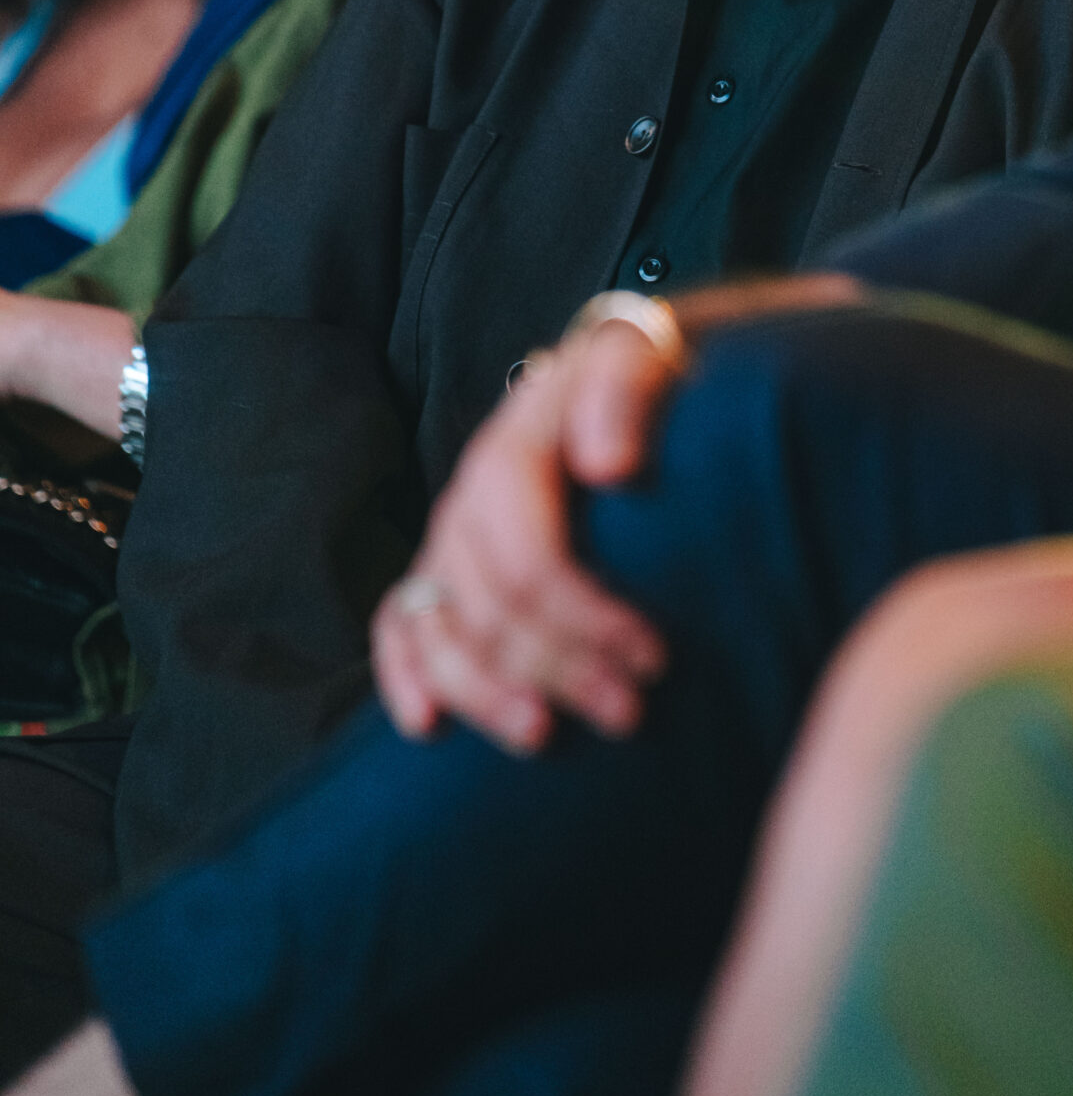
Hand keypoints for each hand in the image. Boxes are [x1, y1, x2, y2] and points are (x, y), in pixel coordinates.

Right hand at [372, 313, 680, 749]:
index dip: (584, 618)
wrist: (617, 370)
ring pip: (440, 631)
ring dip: (487, 695)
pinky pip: (396, 623)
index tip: (653, 658)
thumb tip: (610, 466)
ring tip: (544, 736)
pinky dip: (402, 675)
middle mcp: (468, 496)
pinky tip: (427, 725)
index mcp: (511, 447)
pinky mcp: (442, 563)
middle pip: (487, 607)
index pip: (528, 557)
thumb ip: (623, 392)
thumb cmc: (638, 375)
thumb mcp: (639, 358)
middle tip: (629, 714)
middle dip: (557, 669)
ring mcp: (449, 534)